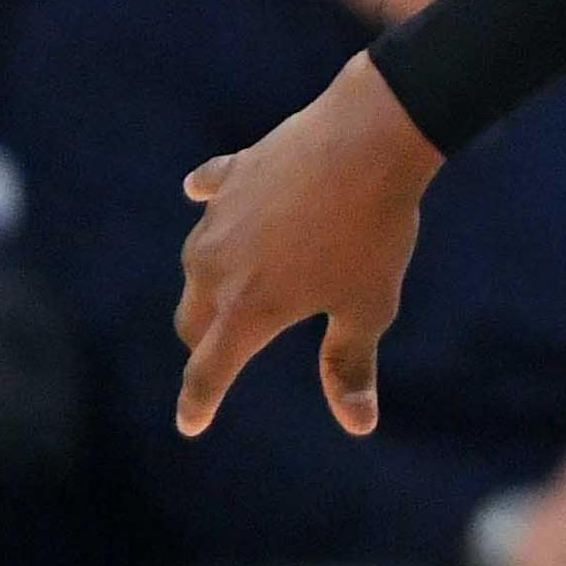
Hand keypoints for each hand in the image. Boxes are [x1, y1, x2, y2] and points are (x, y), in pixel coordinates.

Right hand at [175, 50, 442, 435]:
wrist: (369, 140)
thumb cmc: (374, 231)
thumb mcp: (368, 306)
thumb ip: (351, 366)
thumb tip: (359, 424)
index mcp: (247, 310)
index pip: (208, 371)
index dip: (199, 401)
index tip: (192, 422)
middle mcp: (216, 268)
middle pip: (193, 319)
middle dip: (205, 341)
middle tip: (223, 350)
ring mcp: (217, 218)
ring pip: (198, 261)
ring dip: (212, 277)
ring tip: (238, 281)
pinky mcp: (232, 173)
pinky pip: (210, 190)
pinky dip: (209, 198)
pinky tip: (201, 193)